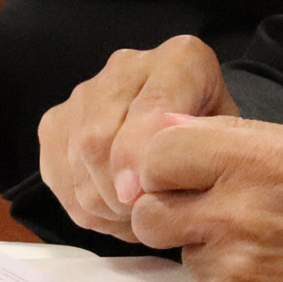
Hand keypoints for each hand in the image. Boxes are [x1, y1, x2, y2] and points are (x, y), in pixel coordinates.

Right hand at [35, 35, 237, 239]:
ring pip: (77, 158)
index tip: (136, 196)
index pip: (151, 105)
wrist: (184, 130)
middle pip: (100, 136)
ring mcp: (86, 93)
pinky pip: (57, 173)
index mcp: (181, 61)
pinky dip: (81, 205)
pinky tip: (112, 211)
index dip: (137, 154)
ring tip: (133, 217)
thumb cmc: (210, 143)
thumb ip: (201, 158)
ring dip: (102, 204)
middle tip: (143, 220)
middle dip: (116, 193)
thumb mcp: (226, 146)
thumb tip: (167, 187)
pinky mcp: (56, 121)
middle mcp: (127, 66)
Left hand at [126, 119, 282, 281]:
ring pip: (182, 258)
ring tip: (260, 250)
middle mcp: (237, 215)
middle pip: (149, 214)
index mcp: (254, 161)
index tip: (177, 175)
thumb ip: (232, 133)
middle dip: (169, 212)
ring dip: (208, 253)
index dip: (162, 166)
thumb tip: (170, 126)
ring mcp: (236, 272)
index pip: (156, 156)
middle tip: (208, 215)